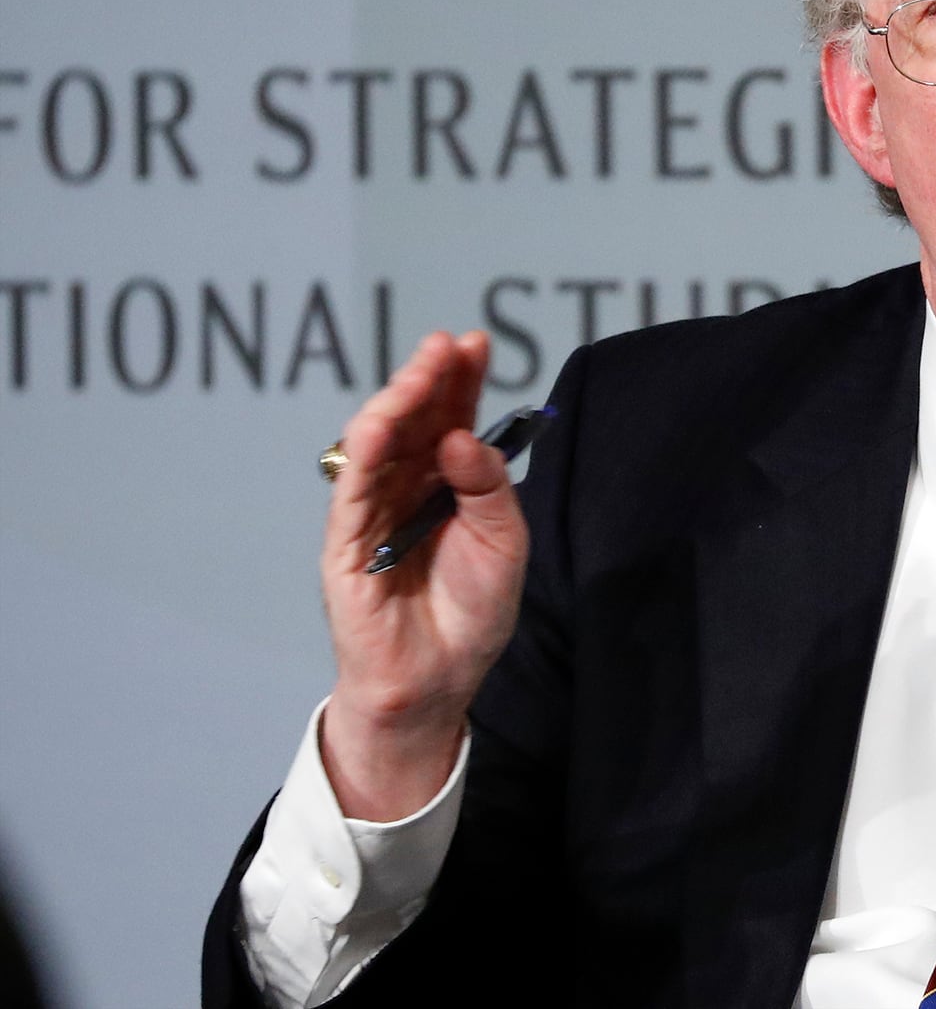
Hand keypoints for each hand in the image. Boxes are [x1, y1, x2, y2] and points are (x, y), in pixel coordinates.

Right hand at [318, 332, 530, 819]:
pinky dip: (362, 453)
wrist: (439, 680)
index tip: (475, 343)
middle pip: (414, 422)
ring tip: (422, 371)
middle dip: (430, 379)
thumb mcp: (503, 542)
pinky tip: (379, 422)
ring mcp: (373, 512)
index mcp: (447, 484)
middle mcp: (407, 488)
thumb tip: (462, 436)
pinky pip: (351, 490)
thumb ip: (488, 488)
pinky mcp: (346, 543)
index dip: (460, 381)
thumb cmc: (473, 613)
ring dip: (398, 403)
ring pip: (378, 445)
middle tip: (448, 344)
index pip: (451, 419)